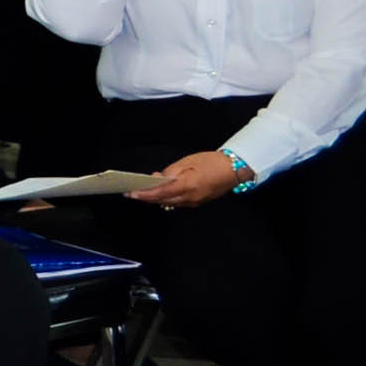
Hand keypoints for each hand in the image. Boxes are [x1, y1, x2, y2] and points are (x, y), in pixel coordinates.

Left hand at [130, 149, 245, 208]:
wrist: (234, 169)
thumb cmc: (212, 162)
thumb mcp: (188, 162)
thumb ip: (170, 172)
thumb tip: (157, 179)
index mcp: (187, 185)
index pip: (161, 192)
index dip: (144, 194)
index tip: (131, 193)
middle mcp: (190, 197)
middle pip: (163, 200)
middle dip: (147, 198)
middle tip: (132, 193)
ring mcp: (194, 202)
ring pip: (170, 203)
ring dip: (156, 198)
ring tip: (142, 192)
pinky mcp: (198, 202)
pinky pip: (178, 202)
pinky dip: (167, 198)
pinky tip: (160, 193)